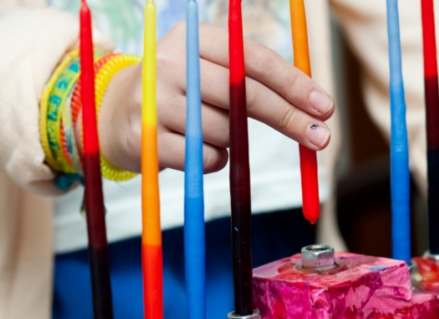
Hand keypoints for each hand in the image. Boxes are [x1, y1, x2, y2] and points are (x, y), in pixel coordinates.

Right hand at [97, 22, 334, 173]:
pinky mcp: (147, 137)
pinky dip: (216, 159)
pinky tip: (196, 147)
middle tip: (320, 137)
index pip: (251, 58)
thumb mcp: (208, 70)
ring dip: (235, 140)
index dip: (292, 83)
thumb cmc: (179, 93)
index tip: (324, 105)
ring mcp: (155, 100)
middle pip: (243, 94)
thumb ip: (249, 79)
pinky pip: (206, 157)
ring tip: (214, 132)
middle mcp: (172, 63)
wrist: (114, 113)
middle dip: (288, 117)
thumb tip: (311, 106)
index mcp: (194, 39)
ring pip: (225, 130)